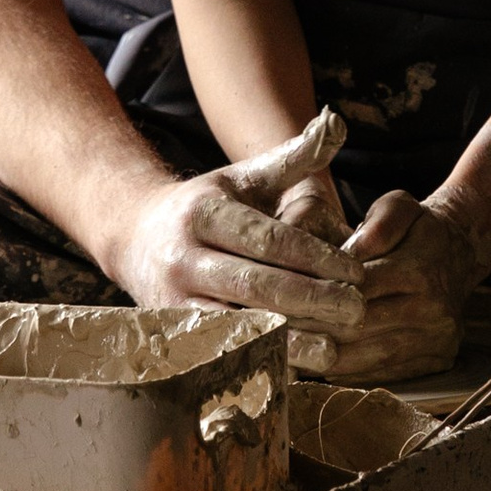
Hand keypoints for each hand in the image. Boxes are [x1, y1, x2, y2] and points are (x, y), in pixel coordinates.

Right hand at [104, 112, 363, 340]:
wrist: (133, 237)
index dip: (315, 257)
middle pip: (255, 285)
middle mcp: (183, 257)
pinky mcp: (173, 334)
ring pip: (239, 325)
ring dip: (290, 340)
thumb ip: (292, 157)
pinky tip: (298, 366)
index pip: (267, 239)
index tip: (357, 271)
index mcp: (204, 213)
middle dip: (311, 300)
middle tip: (357, 308)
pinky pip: (222, 352)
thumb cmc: (205, 206)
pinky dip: (260, 360)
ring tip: (336, 346)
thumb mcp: (242, 178)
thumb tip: (337, 124)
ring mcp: (173, 300)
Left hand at [287, 185, 490, 382]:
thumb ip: (379, 223)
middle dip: (311, 330)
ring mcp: (436, 341)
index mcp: (421, 270)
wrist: (461, 254)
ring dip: (323, 358)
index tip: (280, 296)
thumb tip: (353, 252)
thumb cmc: (419, 228)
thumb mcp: (400, 206)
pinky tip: (315, 363)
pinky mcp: (435, 362)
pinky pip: (382, 374)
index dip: (316, 294)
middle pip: (359, 329)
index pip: (358, 289)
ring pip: (367, 359)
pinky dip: (346, 372)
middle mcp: (433, 311)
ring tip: (285, 350)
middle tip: (271, 329)